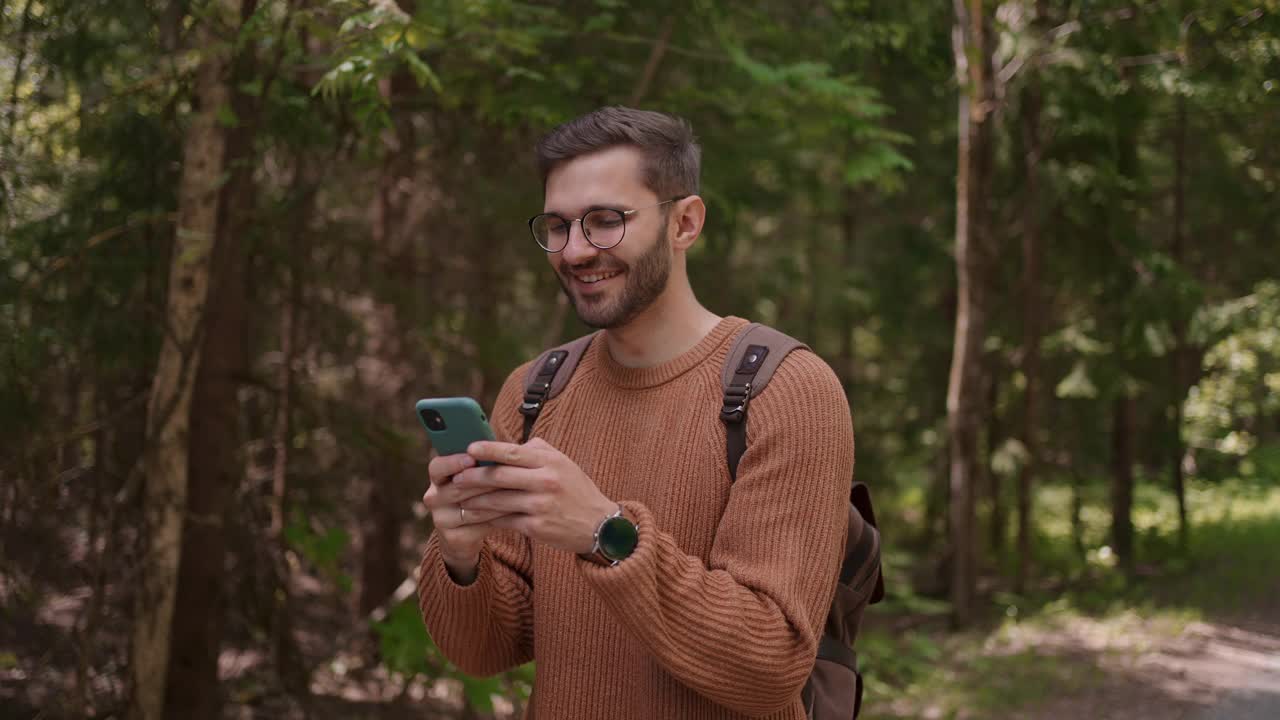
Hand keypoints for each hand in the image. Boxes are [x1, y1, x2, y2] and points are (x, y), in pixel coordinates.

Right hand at [422, 452, 510, 578]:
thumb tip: (509, 446)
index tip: (471, 459)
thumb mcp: (477, 475)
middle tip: (510, 473)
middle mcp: (434, 497)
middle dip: (486, 479)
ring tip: (519, 490)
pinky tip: (516, 510)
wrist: (466, 534)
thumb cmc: (478, 494)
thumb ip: (484, 461)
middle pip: (458, 487)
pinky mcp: (453, 538)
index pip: (438, 466)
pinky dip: (500, 516)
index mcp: (437, 476)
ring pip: (472, 506)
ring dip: (498, 497)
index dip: (453, 462)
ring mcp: (441, 519)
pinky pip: (480, 524)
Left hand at [454, 437, 616, 554]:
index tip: (469, 447)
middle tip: (456, 476)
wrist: (599, 525)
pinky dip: (487, 518)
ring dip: (475, 499)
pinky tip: (475, 515)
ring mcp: (540, 506)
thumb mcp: (564, 463)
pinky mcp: (536, 527)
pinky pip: (504, 520)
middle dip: (474, 476)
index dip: (488, 449)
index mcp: (550, 462)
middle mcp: (545, 481)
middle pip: (500, 476)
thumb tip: (509, 444)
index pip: (513, 451)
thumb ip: (538, 450)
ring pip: (498, 500)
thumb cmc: (577, 490)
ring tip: (459, 497)